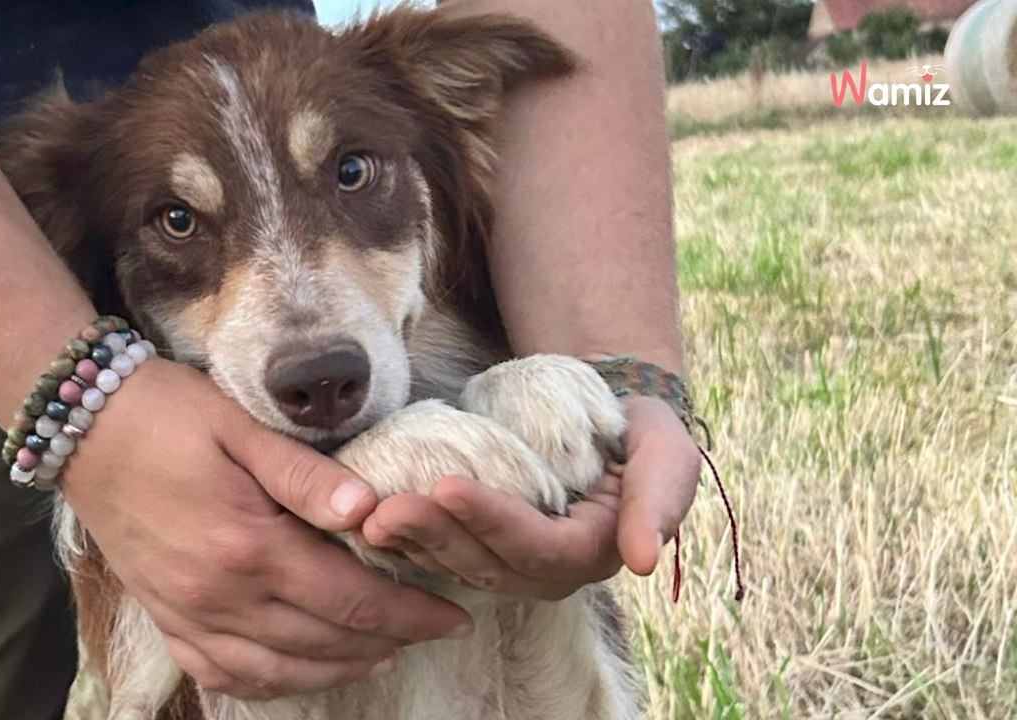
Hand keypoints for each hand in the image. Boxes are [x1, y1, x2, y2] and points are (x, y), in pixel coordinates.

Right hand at [59, 360, 471, 698]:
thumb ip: (306, 475)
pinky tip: (298, 673)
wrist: (85, 427)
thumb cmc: (169, 415)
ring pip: (278, 669)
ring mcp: (187, 614)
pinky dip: (270, 684)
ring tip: (382, 654)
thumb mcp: (242, 427)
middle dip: (388, 640)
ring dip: (337, 669)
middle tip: (432, 631)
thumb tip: (371, 510)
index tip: (451, 614)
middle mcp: (219, 595)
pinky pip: (223, 674)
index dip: (407, 612)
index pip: (349, 597)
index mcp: (248, 546)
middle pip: (323, 640)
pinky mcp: (165, 617)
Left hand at [360, 395, 698, 599]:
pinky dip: (406, 537)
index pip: (536, 546)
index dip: (491, 521)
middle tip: (384, 510)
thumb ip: (658, 502)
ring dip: (410, 542)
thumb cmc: (642, 435)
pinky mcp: (484, 546)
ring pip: (454, 563)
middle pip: (484, 563)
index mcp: (592, 553)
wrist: (612, 423)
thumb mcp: (667, 455)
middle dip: (433, 536)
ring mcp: (512, 562)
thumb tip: (642, 559)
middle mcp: (547, 570)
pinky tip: (367, 516)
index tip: (447, 486)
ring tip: (366, 516)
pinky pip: (441, 549)